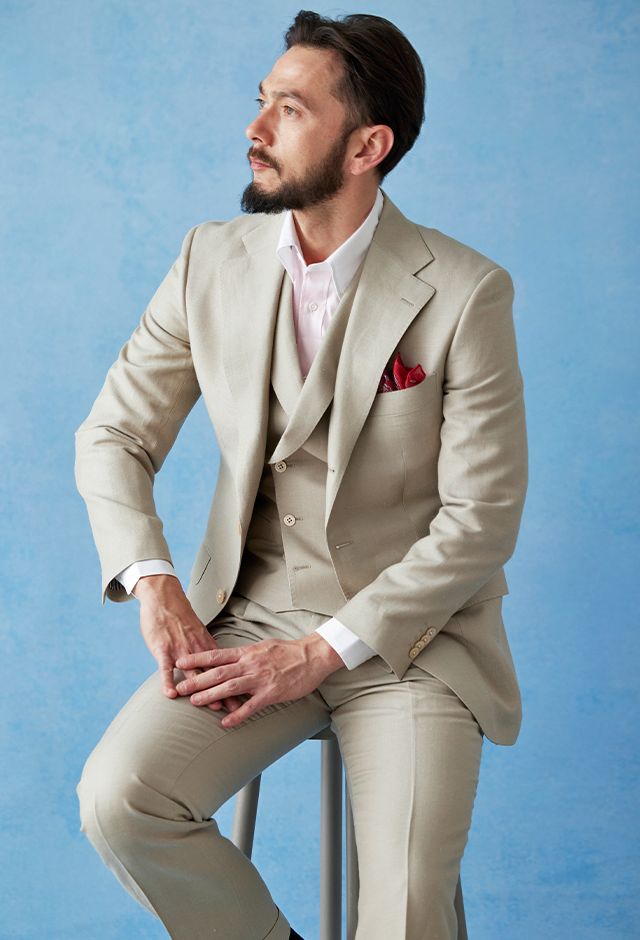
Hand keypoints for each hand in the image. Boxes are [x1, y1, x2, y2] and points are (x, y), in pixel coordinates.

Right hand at [133, 574, 243, 713]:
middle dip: (226, 692)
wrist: (164, 598)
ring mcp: (180, 650)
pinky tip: (171, 694)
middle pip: (214, 674)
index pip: (224, 668)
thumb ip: (206, 649)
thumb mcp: (197, 632)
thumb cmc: (179, 616)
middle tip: (237, 708)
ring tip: (212, 706)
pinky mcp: (163, 649)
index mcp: (206, 644)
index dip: (235, 682)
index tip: (246, 695)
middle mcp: (197, 648)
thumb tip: (217, 663)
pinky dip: (168, 681)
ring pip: (194, 674)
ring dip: (205, 690)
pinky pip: (166, 668)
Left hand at [174, 633, 343, 727]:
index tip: (180, 662)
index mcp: (247, 652)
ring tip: (195, 703)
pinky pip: (251, 706)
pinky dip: (237, 714)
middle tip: (180, 688)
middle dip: (197, 680)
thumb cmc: (287, 651)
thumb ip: (245, 654)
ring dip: (211, 695)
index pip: (216, 654)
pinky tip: (225, 722)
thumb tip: (228, 658)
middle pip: (219, 672)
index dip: (197, 659)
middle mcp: (250, 664)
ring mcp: (260, 679)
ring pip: (230, 687)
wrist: (312, 656)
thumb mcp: (262, 646)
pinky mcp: (271, 693)